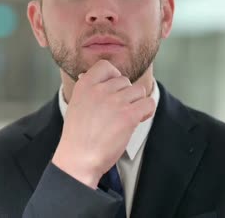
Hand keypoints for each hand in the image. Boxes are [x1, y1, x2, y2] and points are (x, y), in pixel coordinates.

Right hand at [51, 60, 155, 188]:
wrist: (78, 159)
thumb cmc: (77, 137)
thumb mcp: (75, 105)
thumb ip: (87, 90)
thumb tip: (90, 76)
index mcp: (85, 85)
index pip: (105, 66)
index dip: (113, 76)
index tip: (113, 89)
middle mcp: (100, 90)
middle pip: (125, 81)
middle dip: (125, 95)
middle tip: (119, 111)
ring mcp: (115, 102)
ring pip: (138, 91)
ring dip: (136, 103)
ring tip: (128, 116)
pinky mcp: (128, 116)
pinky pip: (148, 103)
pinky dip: (147, 111)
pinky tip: (139, 119)